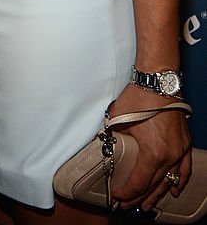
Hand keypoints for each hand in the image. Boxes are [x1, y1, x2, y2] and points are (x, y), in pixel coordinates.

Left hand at [109, 83, 191, 211]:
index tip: (117, 196)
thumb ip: (111, 136)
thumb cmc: (138, 97)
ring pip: (169, 180)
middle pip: (153, 185)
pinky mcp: (185, 143)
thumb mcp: (118, 119)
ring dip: (157, 194)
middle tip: (128, 205)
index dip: (127, 192)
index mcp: (153, 153)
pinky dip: (179, 181)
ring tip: (147, 205)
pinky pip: (184, 169)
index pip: (139, 181)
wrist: (158, 81)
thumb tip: (101, 145)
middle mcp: (170, 156)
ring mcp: (180, 150)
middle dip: (139, 197)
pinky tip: (173, 190)